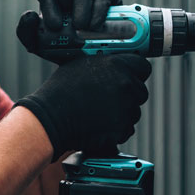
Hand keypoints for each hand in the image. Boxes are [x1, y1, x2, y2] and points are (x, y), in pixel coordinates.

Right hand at [14, 54, 150, 161]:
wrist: (51, 118)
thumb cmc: (61, 91)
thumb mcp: (81, 65)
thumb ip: (104, 64)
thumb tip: (113, 65)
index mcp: (118, 66)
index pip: (143, 67)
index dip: (136, 73)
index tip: (130, 77)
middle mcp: (126, 86)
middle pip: (140, 91)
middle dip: (128, 95)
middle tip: (110, 99)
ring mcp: (125, 109)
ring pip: (134, 112)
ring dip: (122, 113)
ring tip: (100, 113)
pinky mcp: (121, 129)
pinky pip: (126, 130)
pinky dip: (116, 130)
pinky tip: (99, 125)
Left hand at [17, 0, 121, 62]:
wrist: (94, 58)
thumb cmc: (67, 47)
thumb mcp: (43, 45)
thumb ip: (27, 33)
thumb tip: (30, 15)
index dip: (49, 4)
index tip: (55, 26)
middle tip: (67, 16)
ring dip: (81, 6)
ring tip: (82, 27)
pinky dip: (98, 11)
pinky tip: (95, 26)